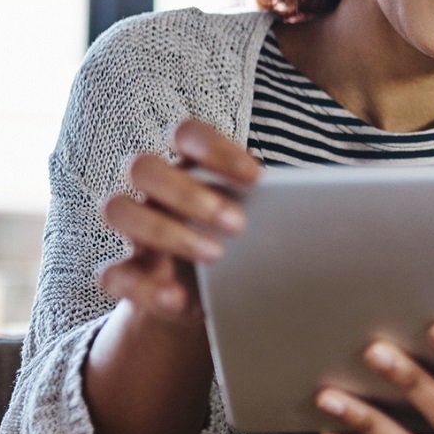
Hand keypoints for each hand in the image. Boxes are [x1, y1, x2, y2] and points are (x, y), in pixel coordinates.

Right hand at [96, 118, 258, 327]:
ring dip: (166, 231)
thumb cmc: (248, 243)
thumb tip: (322, 207)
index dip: (215, 150)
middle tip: (239, 224)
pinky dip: (144, 287)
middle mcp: (153, 190)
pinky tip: (178, 299)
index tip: (259, 178)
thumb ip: (277, 206)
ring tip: (216, 256)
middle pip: (143, 167)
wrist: (222, 296)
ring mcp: (134, 229)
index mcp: (188, 164)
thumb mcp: (263, 222)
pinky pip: (111, 273)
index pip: (185, 133)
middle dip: (188, 193)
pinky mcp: (126, 271)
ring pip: (117, 208)